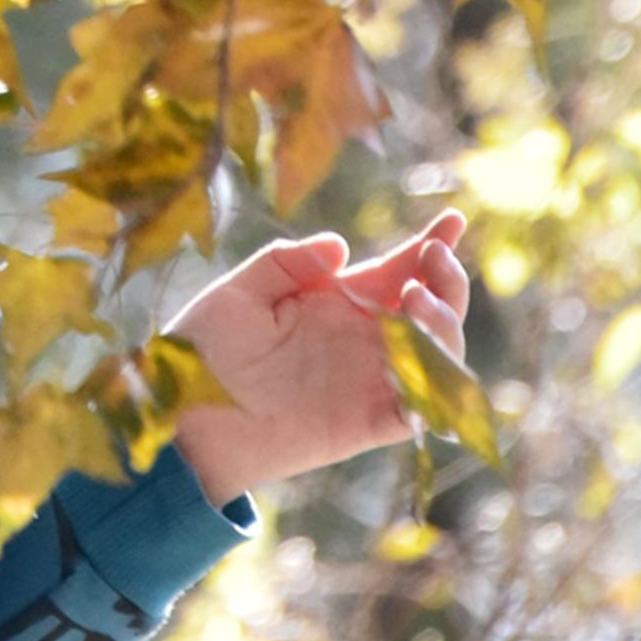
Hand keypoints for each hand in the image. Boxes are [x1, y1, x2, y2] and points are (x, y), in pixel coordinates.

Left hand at [167, 210, 470, 508]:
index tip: (454, 218)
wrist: (187, 412)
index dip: (431, 245)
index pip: (398, 269)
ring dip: (443, 325)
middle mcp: (363, 339)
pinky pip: (421, 410)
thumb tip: (339, 245)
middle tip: (433, 255)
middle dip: (446, 279)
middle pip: (431, 307)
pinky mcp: (369, 422)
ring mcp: (370, 380)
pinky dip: (436, 388)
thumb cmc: (205, 348)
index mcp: (339, 301)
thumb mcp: (238, 292)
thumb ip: (284, 263)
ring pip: (438, 355)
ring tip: (414, 296)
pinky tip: (424, 356)